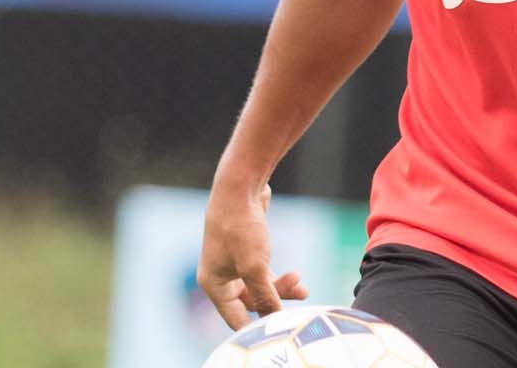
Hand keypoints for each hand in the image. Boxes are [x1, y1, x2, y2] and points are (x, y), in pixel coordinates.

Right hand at [197, 179, 308, 329]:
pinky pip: (262, 272)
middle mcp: (220, 275)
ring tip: (302, 286)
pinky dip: (278, 277)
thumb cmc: (241, 227)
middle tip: (301, 293)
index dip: (256, 327)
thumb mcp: (255, 267)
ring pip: (258, 287)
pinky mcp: (245, 250)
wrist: (240, 186)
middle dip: (275, 300)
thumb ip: (265, 297)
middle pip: (250, 302)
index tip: (279, 331)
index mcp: (214, 284)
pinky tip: (295, 277)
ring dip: (281, 288)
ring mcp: (232, 262)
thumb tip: (274, 321)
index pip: (235, 318)